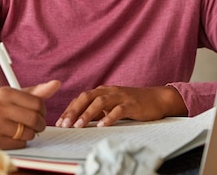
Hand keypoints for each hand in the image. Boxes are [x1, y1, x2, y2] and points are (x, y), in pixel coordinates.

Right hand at [0, 80, 60, 148]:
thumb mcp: (13, 95)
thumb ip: (36, 92)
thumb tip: (56, 84)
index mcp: (6, 92)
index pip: (37, 103)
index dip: (43, 110)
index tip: (40, 113)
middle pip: (34, 119)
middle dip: (40, 124)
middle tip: (37, 124)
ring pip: (28, 133)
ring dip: (30, 133)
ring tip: (23, 129)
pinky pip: (19, 144)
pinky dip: (20, 142)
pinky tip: (13, 135)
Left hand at [55, 85, 186, 127]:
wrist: (157, 98)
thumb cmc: (132, 104)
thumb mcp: (112, 105)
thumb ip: (98, 111)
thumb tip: (80, 122)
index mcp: (102, 91)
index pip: (81, 98)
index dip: (69, 109)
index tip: (60, 122)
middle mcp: (109, 91)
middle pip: (86, 97)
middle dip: (74, 111)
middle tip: (64, 124)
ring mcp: (120, 96)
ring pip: (100, 102)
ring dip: (87, 114)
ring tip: (78, 125)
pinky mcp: (132, 104)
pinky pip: (118, 110)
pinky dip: (109, 117)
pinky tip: (102, 126)